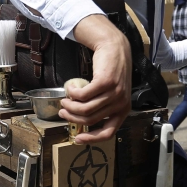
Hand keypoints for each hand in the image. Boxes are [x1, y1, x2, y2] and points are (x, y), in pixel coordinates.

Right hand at [60, 14, 131, 143]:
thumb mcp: (113, 93)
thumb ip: (103, 107)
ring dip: (70, 106)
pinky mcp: (105, 82)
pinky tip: (70, 88)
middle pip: (90, 120)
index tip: (77, 139)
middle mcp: (121, 103)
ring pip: (85, 108)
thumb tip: (83, 121)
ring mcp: (114, 93)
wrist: (115, 48)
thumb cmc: (112, 70)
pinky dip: (73, 93)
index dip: (91, 139)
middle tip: (63, 113)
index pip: (108, 133)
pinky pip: (83, 95)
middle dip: (73, 118)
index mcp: (124, 110)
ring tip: (64, 100)